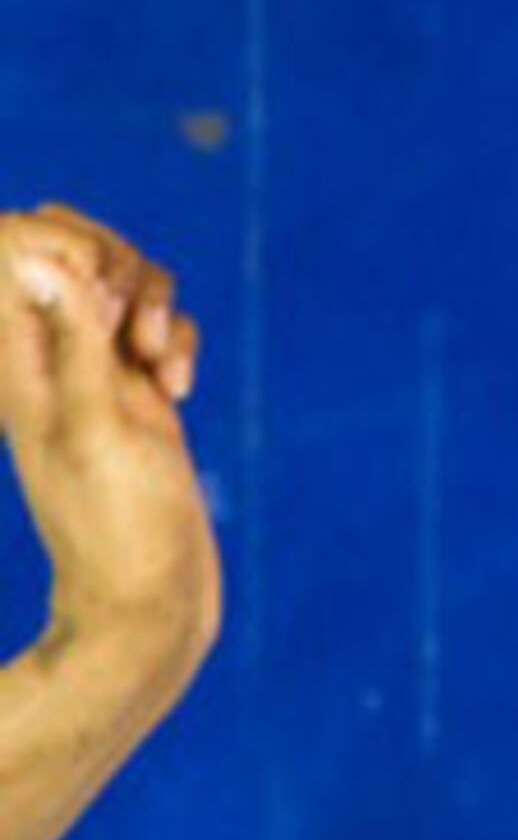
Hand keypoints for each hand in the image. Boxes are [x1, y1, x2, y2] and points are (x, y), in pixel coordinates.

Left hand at [0, 207, 217, 673]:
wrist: (149, 596)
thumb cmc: (118, 525)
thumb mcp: (98, 425)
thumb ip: (70, 339)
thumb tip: (35, 256)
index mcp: (14, 355)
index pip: (16, 245)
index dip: (64, 242)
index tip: (101, 292)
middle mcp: (46, 354)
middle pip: (71, 247)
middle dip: (117, 264)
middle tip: (131, 326)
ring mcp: (92, 370)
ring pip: (121, 280)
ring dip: (156, 305)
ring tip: (158, 366)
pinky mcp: (135, 390)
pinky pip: (157, 326)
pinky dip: (178, 342)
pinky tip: (178, 391)